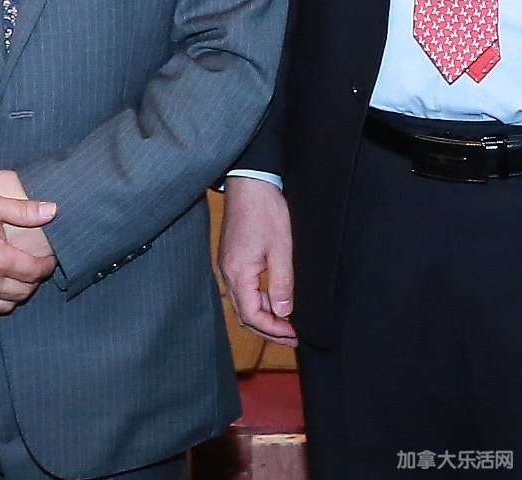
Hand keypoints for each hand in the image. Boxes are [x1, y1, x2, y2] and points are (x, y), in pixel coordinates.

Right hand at [0, 187, 56, 321]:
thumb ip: (23, 211)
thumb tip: (53, 211)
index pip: (34, 272)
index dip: (46, 266)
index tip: (49, 260)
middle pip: (22, 293)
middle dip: (33, 282)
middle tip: (33, 270)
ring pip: (3, 308)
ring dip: (14, 297)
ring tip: (16, 283)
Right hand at [217, 176, 297, 344]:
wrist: (250, 183)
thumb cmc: (265, 211)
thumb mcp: (281, 248)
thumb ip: (282, 283)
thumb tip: (284, 312)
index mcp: (238, 274)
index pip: (252, 316)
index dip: (272, 330)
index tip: (293, 334)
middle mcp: (228, 274)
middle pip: (245, 314)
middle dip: (268, 329)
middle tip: (291, 336)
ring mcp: (228, 266)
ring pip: (244, 303)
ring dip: (264, 315)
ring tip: (287, 322)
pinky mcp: (232, 259)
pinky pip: (243, 289)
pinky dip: (259, 300)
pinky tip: (275, 299)